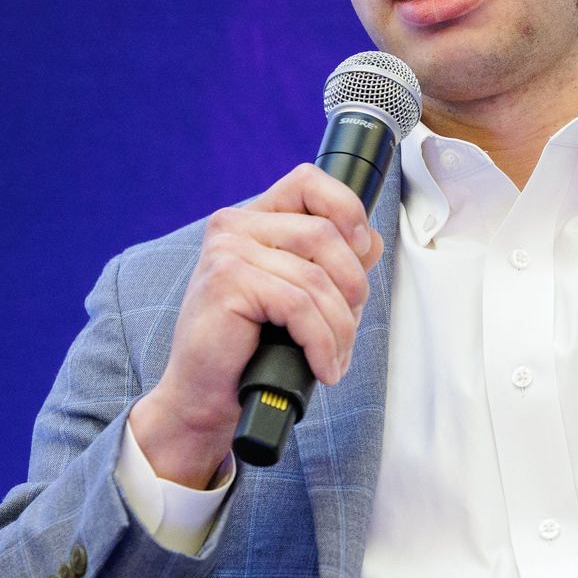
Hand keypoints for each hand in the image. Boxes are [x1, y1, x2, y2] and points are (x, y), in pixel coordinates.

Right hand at [130, 164, 383, 487]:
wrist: (206, 396)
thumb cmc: (250, 349)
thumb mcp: (297, 296)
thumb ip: (330, 262)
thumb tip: (371, 240)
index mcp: (251, 219)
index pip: (309, 181)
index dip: (347, 209)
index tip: (361, 250)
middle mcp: (233, 226)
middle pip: (324, 234)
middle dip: (352, 287)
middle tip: (346, 328)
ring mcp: (227, 251)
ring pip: (316, 278)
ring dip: (339, 327)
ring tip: (334, 358)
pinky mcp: (227, 282)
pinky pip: (299, 306)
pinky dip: (321, 342)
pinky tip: (322, 366)